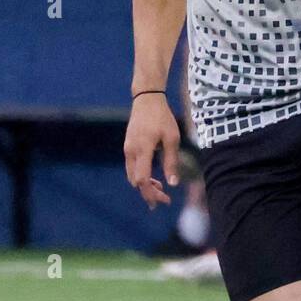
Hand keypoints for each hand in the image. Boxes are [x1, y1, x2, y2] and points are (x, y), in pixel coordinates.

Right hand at [124, 93, 180, 208]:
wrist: (147, 99)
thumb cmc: (162, 118)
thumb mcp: (172, 138)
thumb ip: (171, 161)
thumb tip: (173, 184)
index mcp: (143, 150)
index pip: (142, 180)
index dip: (152, 194)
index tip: (164, 200)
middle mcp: (131, 151)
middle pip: (135, 182)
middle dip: (149, 193)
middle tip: (164, 198)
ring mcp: (127, 149)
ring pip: (132, 176)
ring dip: (144, 185)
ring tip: (160, 187)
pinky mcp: (127, 147)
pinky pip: (131, 167)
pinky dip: (141, 175)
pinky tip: (152, 176)